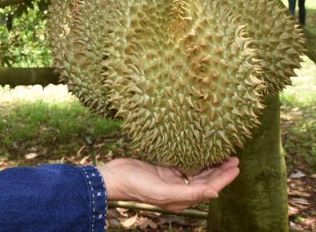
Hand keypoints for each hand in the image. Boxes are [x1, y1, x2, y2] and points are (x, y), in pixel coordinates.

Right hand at [97, 157, 239, 212]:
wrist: (115, 177)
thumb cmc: (137, 186)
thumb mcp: (164, 191)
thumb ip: (189, 193)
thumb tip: (215, 193)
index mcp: (182, 198)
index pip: (209, 188)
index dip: (224, 178)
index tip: (236, 167)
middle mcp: (179, 190)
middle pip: (206, 180)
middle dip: (221, 170)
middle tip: (234, 157)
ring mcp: (172, 180)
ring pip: (197, 172)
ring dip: (210, 164)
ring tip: (223, 154)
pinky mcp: (164, 170)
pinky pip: (184, 165)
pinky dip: (194, 159)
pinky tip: (201, 151)